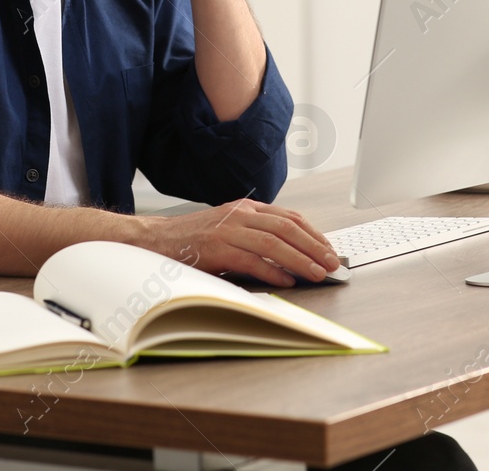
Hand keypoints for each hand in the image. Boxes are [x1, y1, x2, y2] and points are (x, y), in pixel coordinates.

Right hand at [136, 198, 339, 286]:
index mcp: (246, 208)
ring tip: (316, 273)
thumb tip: (292, 256)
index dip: (314, 234)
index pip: (290, 217)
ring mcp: (227, 230)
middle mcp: (239, 214)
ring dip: (300, 259)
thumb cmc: (194, 239)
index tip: (329, 249)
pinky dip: (272, 271)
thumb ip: (256, 234)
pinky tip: (287, 281)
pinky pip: (251, 260)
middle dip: (314, 247)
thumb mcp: (229, 227)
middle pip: (287, 228)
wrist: (157, 239)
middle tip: (331, 263)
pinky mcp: (216, 248)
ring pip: (274, 242)